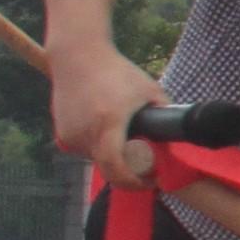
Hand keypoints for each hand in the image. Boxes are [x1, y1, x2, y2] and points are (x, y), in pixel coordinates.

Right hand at [52, 44, 166, 187]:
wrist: (77, 57)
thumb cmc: (118, 72)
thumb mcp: (149, 89)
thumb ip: (166, 111)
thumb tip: (178, 133)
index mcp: (108, 123)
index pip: (116, 167)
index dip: (134, 181)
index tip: (151, 180)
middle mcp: (85, 133)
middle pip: (108, 168)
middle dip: (128, 171)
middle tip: (146, 165)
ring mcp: (70, 135)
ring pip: (96, 160)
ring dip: (112, 157)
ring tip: (125, 137)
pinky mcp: (61, 134)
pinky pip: (85, 150)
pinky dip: (97, 147)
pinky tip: (105, 129)